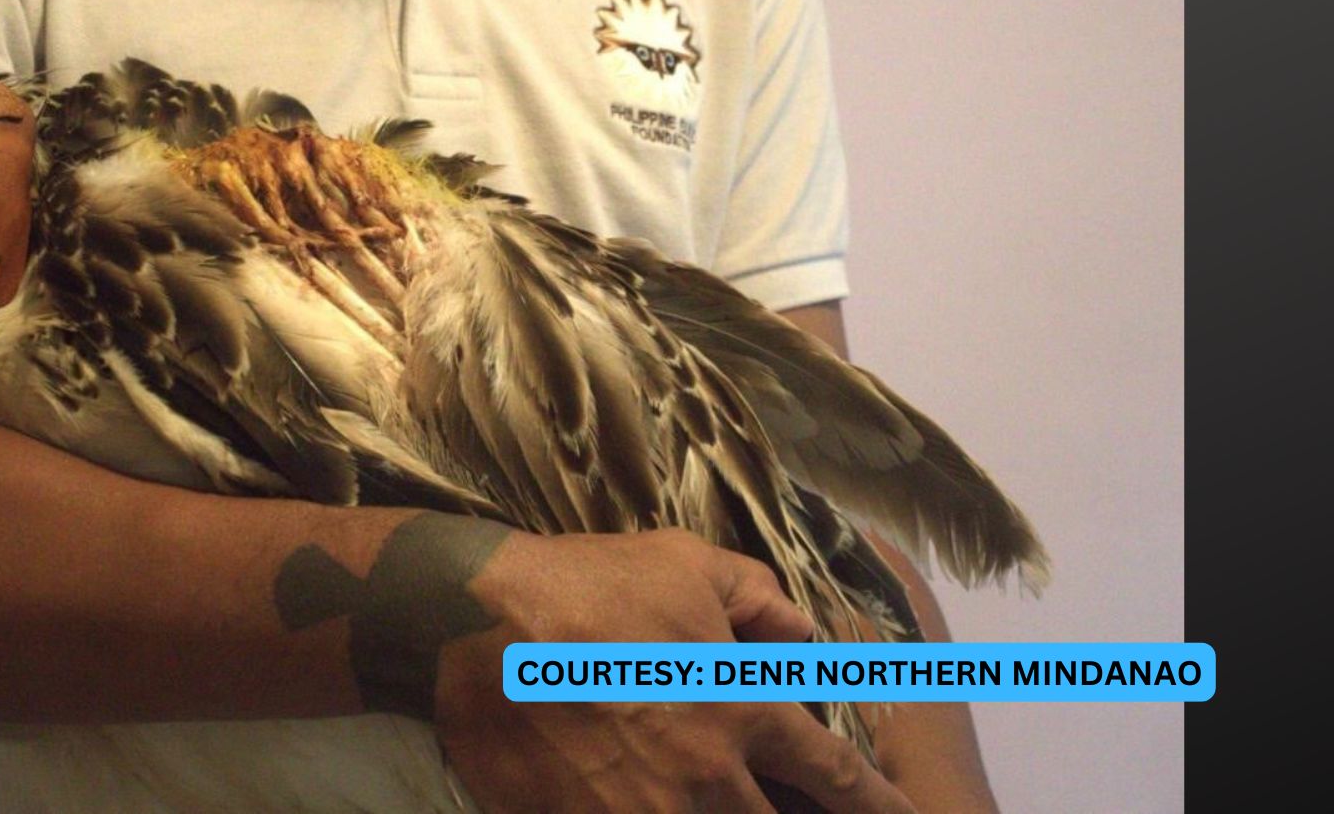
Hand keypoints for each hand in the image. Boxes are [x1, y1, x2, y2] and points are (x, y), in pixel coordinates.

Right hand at [433, 530, 917, 813]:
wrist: (475, 625)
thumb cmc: (587, 586)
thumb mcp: (687, 565)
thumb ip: (762, 602)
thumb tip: (808, 637)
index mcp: (745, 714)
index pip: (836, 776)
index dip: (878, 806)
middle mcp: (708, 780)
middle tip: (775, 795)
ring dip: (710, 812)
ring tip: (682, 782)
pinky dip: (635, 813)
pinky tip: (621, 792)